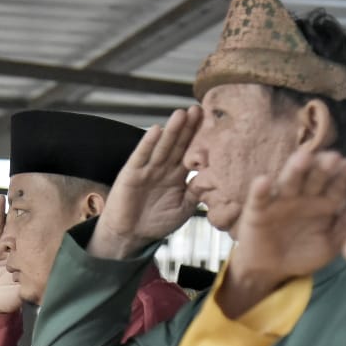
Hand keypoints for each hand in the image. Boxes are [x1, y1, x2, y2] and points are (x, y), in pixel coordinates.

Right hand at [0, 196, 21, 315]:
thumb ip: (27, 285)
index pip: (22, 236)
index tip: (31, 209)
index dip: (25, 223)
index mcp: (18, 255)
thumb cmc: (7, 298)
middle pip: (9, 226)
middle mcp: (6, 248)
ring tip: (0, 198)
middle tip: (16, 197)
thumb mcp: (19, 292)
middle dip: (12, 213)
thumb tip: (40, 280)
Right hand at [88, 107, 201, 258]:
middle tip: (199, 110)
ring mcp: (147, 169)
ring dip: (171, 130)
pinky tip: (156, 130)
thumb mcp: (183, 208)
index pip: (191, 152)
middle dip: (188, 127)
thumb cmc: (157, 222)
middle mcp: (163, 168)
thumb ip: (196, 193)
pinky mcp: (131, 173)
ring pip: (162, 146)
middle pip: (178, 144)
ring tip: (181, 114)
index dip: (200, 139)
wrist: (130, 235)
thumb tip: (215, 179)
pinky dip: (148, 144)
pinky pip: (141, 156)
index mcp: (177, 175)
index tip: (213, 124)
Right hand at [219, 150, 345, 316]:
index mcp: (324, 203)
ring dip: (295, 169)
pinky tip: (264, 181)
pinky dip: (261, 189)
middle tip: (333, 157)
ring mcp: (281, 201)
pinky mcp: (258, 210)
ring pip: (289, 181)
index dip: (345, 176)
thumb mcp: (330, 245)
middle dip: (324, 167)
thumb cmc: (303, 254)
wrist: (271, 269)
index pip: (337, 186)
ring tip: (303, 158)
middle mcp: (304, 197)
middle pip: (315, 178)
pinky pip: (260, 197)